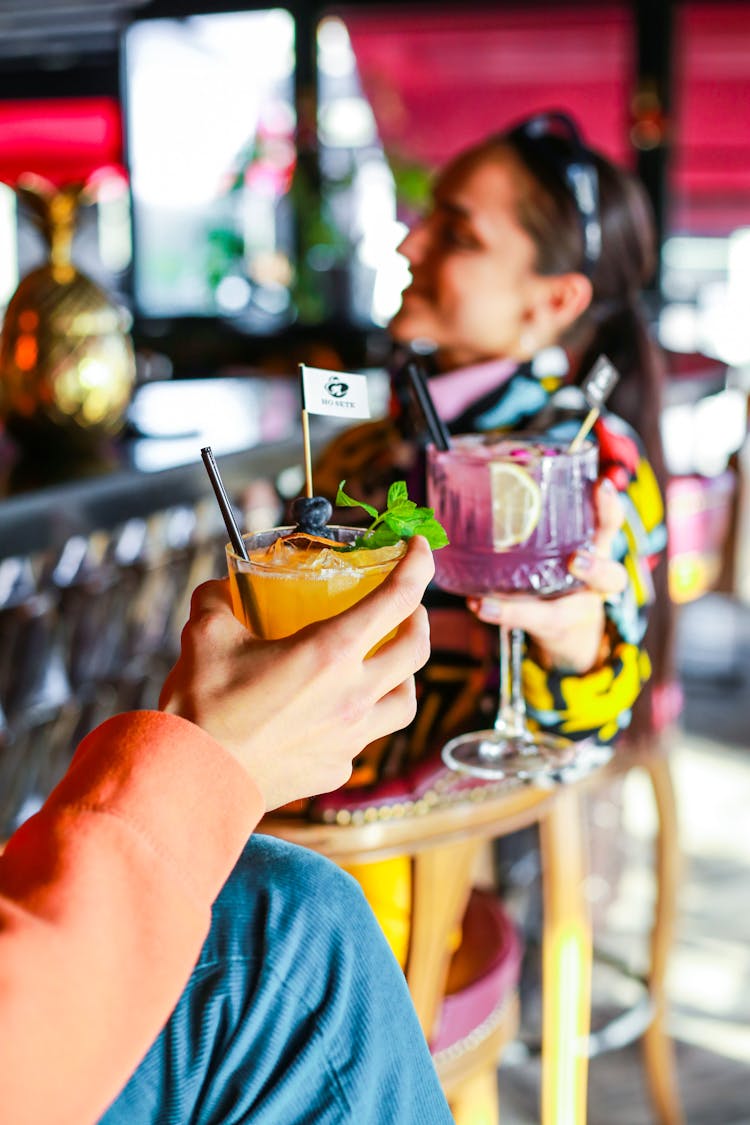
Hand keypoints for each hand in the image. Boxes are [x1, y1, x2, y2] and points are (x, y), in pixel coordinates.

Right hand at [159, 536, 432, 808]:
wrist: (194, 780)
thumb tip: (221, 589)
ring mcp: (349, 737)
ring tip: (386, 661)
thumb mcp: (207, 634)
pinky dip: (363, 716)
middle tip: (406, 607)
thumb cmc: (202, 707)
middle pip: (416, 650)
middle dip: (419, 618)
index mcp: (331, 652)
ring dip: (404, 673)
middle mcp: (353, 695)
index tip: (420, 547)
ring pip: (405, 700)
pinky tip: (339, 711)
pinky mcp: (335, 768)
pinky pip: (366, 737)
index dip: (418, 565)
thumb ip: (219, 600)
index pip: (398, 598)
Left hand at [468, 479, 627, 673]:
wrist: (570, 628)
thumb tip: (480, 456)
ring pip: (555, 614)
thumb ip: (540, 508)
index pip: (611, 524)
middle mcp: (591, 583)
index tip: (601, 486)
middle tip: (576, 560)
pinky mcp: (544, 626)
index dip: (610, 507)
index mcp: (596, 548)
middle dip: (594, 568)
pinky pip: (522, 623)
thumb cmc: (562, 564)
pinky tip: (476, 604)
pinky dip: (498, 613)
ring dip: (520, 608)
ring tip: (488, 602)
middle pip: (609, 577)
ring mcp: (569, 610)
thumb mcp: (562, 535)